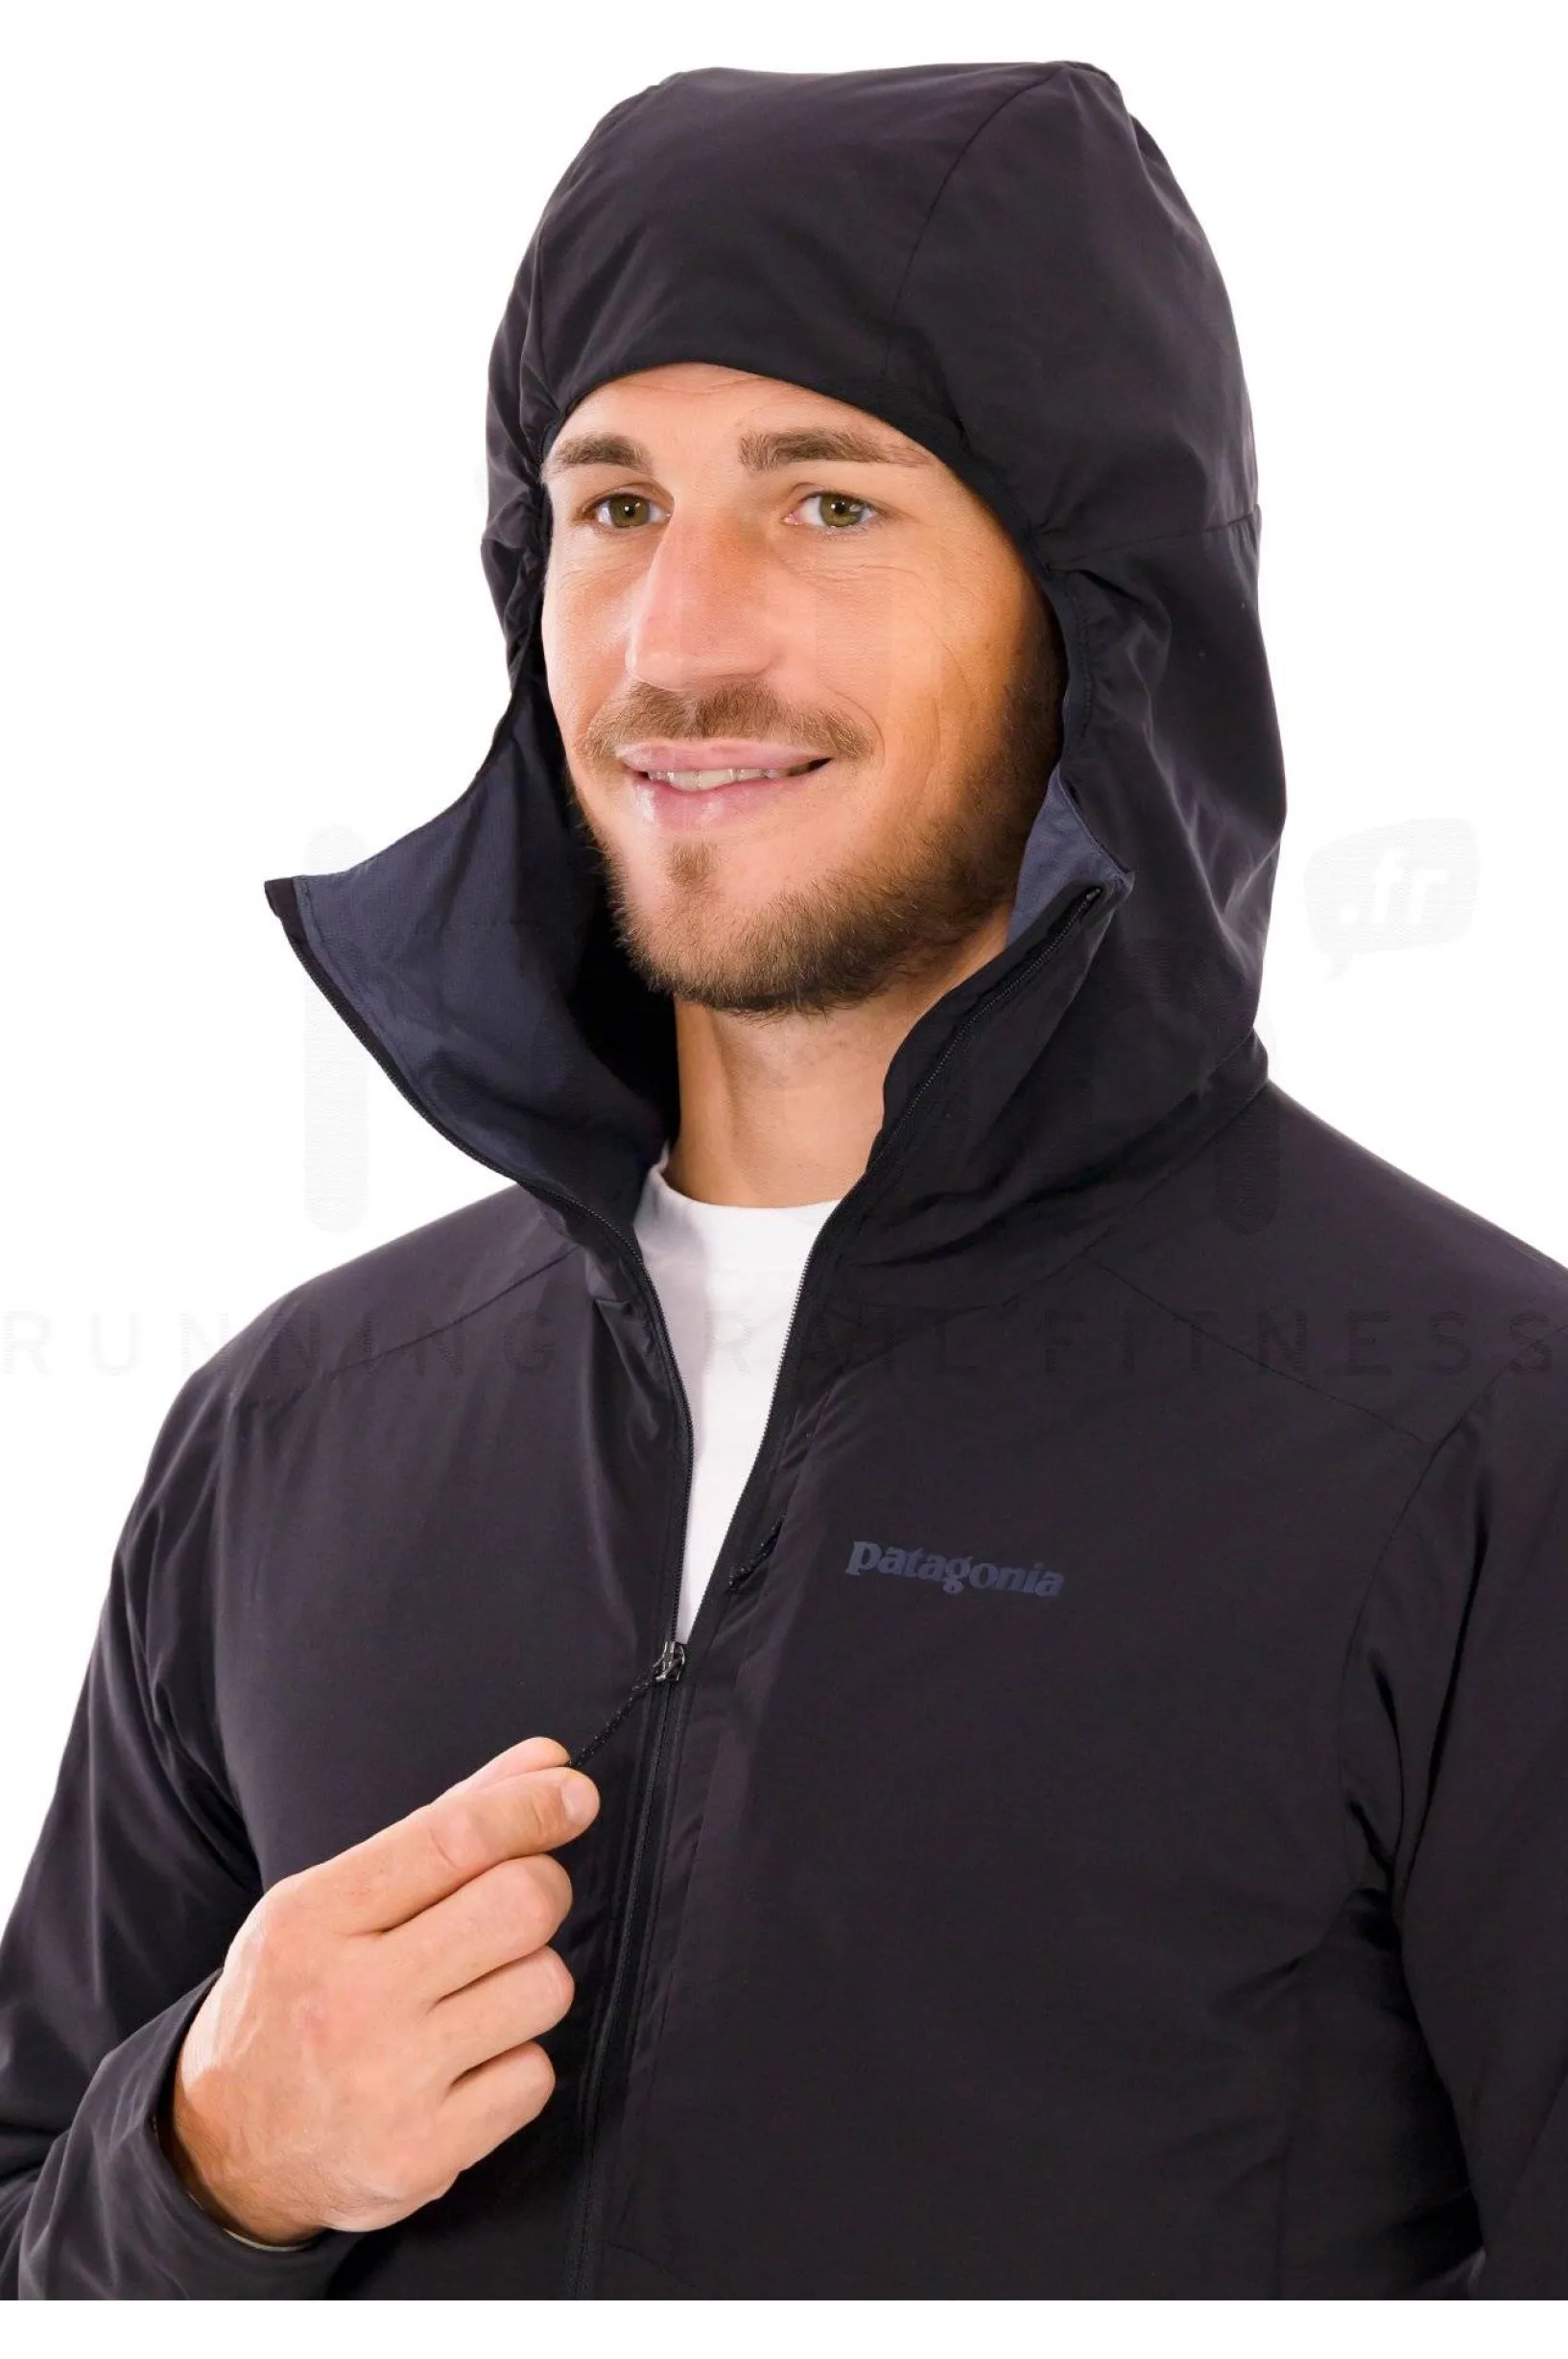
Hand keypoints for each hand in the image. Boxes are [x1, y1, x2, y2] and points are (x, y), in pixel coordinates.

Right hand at [159, 1736, 598, 2245]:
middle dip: (541, 1889)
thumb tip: (547, 1763)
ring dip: (529, 1981)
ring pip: (544, 1987)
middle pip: (521, 1906)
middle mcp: (349, 2001)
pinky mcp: (423, 2156)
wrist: (221, 2149)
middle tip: (517, 1905)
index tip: (574, 1792)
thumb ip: (443, 1826)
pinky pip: (535, 2076)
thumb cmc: (298, 1995)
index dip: (531, 1806)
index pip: (454, 1838)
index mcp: (313, 1919)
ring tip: (474, 1996)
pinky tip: (465, 2066)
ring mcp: (388, 2085)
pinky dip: (516, 2063)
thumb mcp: (333, 1898)